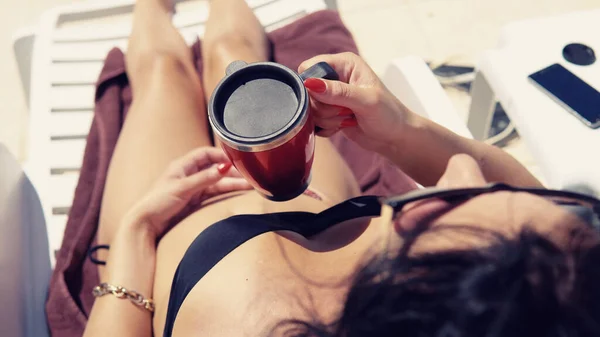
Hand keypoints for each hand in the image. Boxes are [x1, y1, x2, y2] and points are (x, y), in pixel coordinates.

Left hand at [124, 147, 251, 238]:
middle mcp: (189, 174)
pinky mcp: (194, 199)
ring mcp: (192, 187)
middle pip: (214, 167)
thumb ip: (204, 178)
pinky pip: (214, 192)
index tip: (236, 159)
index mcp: (182, 165)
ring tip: (250, 185)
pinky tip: (237, 191)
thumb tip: (223, 168)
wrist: (145, 224)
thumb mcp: (182, 188)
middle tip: (249, 175)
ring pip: (216, 181)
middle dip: (231, 170)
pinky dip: (225, 191)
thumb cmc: (157, 202)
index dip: (221, 154)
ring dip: (232, 182)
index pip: (206, 153)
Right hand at [299, 52, 411, 153]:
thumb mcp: (366, 101)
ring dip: (328, 119)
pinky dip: (326, 128)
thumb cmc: (389, 114)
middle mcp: (336, 77)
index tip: (330, 98)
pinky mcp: (329, 113)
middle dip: (325, 107)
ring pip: (311, 109)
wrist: (395, 137)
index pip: (310, 67)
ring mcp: (331, 96)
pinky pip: (314, 122)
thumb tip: (310, 84)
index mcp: (344, 64)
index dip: (313, 84)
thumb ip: (338, 92)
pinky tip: (343, 126)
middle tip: (346, 111)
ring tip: (348, 118)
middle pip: (308, 92)